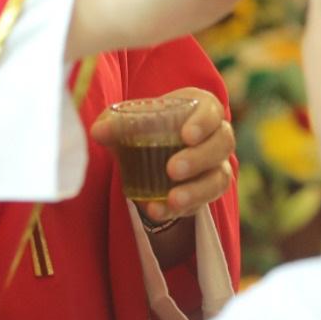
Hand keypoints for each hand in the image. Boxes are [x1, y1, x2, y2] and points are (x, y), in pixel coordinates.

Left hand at [92, 88, 233, 222]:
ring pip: (219, 178)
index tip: (186, 135)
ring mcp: (216, 165)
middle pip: (222, 145)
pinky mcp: (208, 191)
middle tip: (172, 169)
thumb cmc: (147, 125)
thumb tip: (98, 132)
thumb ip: (114, 123)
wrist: (151, 150)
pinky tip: (158, 211)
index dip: (203, 123)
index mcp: (201, 108)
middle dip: (199, 159)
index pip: (212, 111)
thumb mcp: (130, 120)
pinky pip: (204, 202)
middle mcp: (216, 136)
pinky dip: (182, 209)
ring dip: (196, 191)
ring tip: (172, 200)